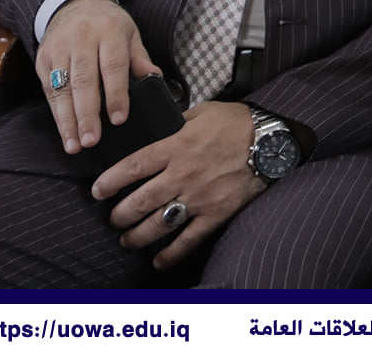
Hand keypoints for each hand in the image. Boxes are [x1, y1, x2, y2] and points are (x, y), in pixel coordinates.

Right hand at [36, 0, 159, 153]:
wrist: (74, 4)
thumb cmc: (108, 23)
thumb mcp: (131, 33)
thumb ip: (140, 59)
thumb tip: (155, 78)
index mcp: (109, 32)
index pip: (113, 67)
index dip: (116, 95)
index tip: (119, 119)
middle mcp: (81, 40)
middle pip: (84, 81)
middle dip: (88, 114)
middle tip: (93, 140)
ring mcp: (59, 50)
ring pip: (63, 90)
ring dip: (68, 120)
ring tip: (76, 144)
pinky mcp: (43, 60)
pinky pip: (49, 91)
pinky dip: (57, 114)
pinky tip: (65, 132)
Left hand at [92, 101, 266, 269]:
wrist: (274, 140)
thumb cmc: (240, 123)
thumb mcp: (203, 112)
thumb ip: (176, 122)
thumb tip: (156, 128)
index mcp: (176, 146)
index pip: (132, 167)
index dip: (109, 182)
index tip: (97, 191)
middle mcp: (183, 174)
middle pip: (139, 201)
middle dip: (119, 215)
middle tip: (114, 218)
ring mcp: (199, 197)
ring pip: (157, 224)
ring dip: (136, 236)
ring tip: (127, 239)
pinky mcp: (217, 213)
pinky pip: (189, 239)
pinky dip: (171, 253)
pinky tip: (159, 259)